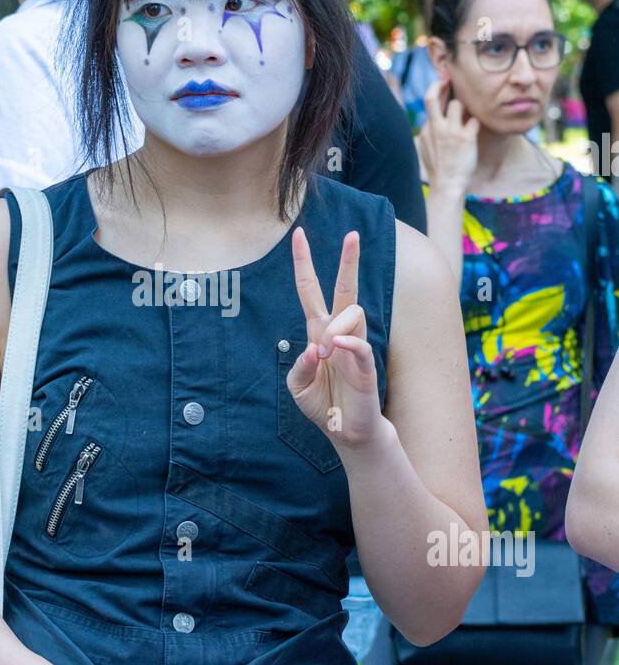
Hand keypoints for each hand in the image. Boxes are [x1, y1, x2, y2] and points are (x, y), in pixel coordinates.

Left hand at [286, 227, 383, 451]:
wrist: (344, 430)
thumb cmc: (323, 404)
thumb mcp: (297, 386)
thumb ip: (299, 366)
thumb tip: (313, 348)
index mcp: (318, 331)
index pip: (311, 289)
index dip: (304, 263)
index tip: (298, 234)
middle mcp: (338, 332)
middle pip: (346, 287)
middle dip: (349, 261)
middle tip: (353, 233)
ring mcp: (354, 345)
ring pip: (351, 313)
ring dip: (333, 329)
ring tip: (323, 355)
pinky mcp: (366, 364)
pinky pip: (360, 343)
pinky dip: (348, 343)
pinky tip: (337, 347)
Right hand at [417, 77, 478, 194]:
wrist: (447, 185)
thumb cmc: (439, 169)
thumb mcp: (427, 148)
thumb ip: (429, 132)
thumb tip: (431, 120)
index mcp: (427, 129)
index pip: (429, 101)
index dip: (436, 88)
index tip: (443, 82)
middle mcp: (437, 127)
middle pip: (432, 96)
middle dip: (441, 84)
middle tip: (449, 79)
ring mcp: (451, 132)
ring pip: (458, 104)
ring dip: (465, 109)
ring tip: (467, 119)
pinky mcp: (466, 138)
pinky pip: (475, 120)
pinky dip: (476, 125)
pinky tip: (475, 133)